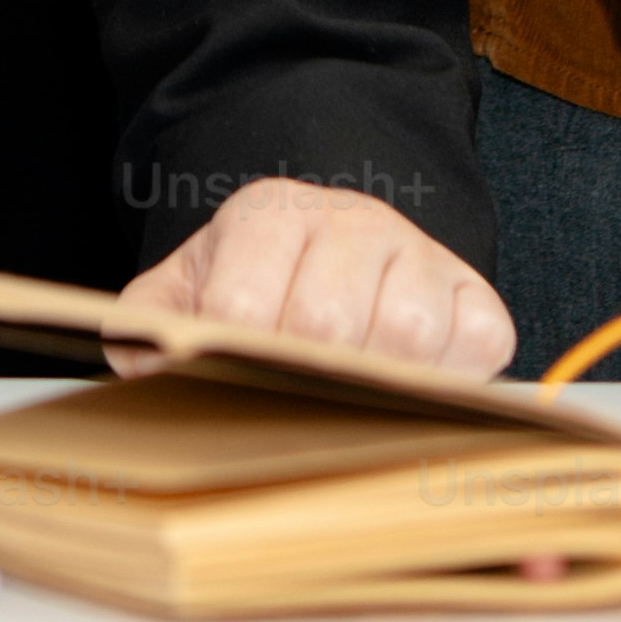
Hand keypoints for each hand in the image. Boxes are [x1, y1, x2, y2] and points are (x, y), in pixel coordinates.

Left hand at [119, 177, 513, 378]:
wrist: (336, 250)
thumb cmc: (258, 284)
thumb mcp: (189, 289)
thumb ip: (147, 324)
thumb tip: (145, 372)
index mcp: (270, 213)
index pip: (243, 306)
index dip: (232, 364)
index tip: (229, 391)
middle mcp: (353, 220)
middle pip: (327, 324)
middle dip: (302, 382)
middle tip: (291, 408)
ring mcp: (420, 253)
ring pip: (404, 336)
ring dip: (374, 385)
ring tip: (348, 400)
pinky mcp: (475, 293)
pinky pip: (475, 345)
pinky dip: (448, 382)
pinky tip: (412, 389)